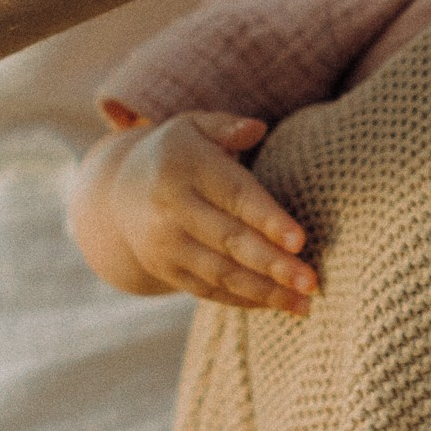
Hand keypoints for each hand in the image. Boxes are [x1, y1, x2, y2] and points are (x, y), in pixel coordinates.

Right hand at [69, 112, 316, 314]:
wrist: (119, 192)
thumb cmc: (179, 154)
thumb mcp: (195, 126)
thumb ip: (227, 125)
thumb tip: (256, 128)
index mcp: (184, 168)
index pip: (233, 195)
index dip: (267, 219)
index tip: (300, 241)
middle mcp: (170, 208)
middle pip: (229, 240)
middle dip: (272, 264)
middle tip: (311, 281)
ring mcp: (164, 244)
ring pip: (220, 273)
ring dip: (264, 291)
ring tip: (304, 305)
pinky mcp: (164, 269)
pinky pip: (207, 290)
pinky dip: (243, 300)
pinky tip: (277, 304)